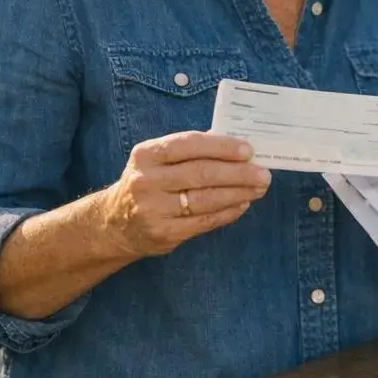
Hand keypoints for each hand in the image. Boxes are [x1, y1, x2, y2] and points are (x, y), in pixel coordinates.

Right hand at [100, 131, 270, 258]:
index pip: (189, 144)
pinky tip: (242, 205)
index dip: (222, 147)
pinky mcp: (162, 233)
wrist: (114, 223)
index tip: (248, 151)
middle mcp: (146, 181)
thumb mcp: (158, 159)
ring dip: (238, 193)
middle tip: (263, 174)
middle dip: (238, 173)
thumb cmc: (149, 182)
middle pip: (201, 173)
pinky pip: (203, 221)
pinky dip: (227, 213)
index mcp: (146, 154)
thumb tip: (236, 144)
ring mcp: (153, 209)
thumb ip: (191, 149)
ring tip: (258, 189)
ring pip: (205, 199)